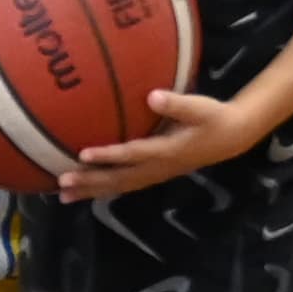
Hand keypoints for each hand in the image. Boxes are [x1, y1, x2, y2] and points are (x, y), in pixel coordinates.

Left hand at [60, 84, 269, 204]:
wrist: (231, 137)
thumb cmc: (213, 117)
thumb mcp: (200, 108)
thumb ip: (177, 103)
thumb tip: (152, 96)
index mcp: (167, 151)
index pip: (133, 154)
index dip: (108, 156)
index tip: (82, 154)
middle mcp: (157, 167)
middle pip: (119, 179)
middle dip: (90, 182)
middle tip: (61, 184)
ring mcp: (155, 174)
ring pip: (119, 186)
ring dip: (91, 191)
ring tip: (63, 195)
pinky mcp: (154, 174)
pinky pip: (125, 185)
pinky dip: (103, 190)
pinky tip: (84, 192)